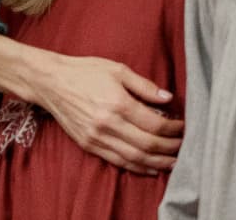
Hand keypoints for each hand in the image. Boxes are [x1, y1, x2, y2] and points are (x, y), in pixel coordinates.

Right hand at [33, 53, 182, 174]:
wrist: (50, 82)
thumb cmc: (84, 71)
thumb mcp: (116, 69)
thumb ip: (144, 85)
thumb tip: (168, 98)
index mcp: (117, 103)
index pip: (155, 124)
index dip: (174, 128)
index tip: (184, 126)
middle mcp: (108, 124)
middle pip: (148, 145)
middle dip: (170, 148)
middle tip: (184, 146)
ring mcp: (97, 138)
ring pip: (135, 158)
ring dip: (158, 163)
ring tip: (174, 162)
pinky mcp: (89, 145)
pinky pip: (118, 161)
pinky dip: (137, 167)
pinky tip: (150, 167)